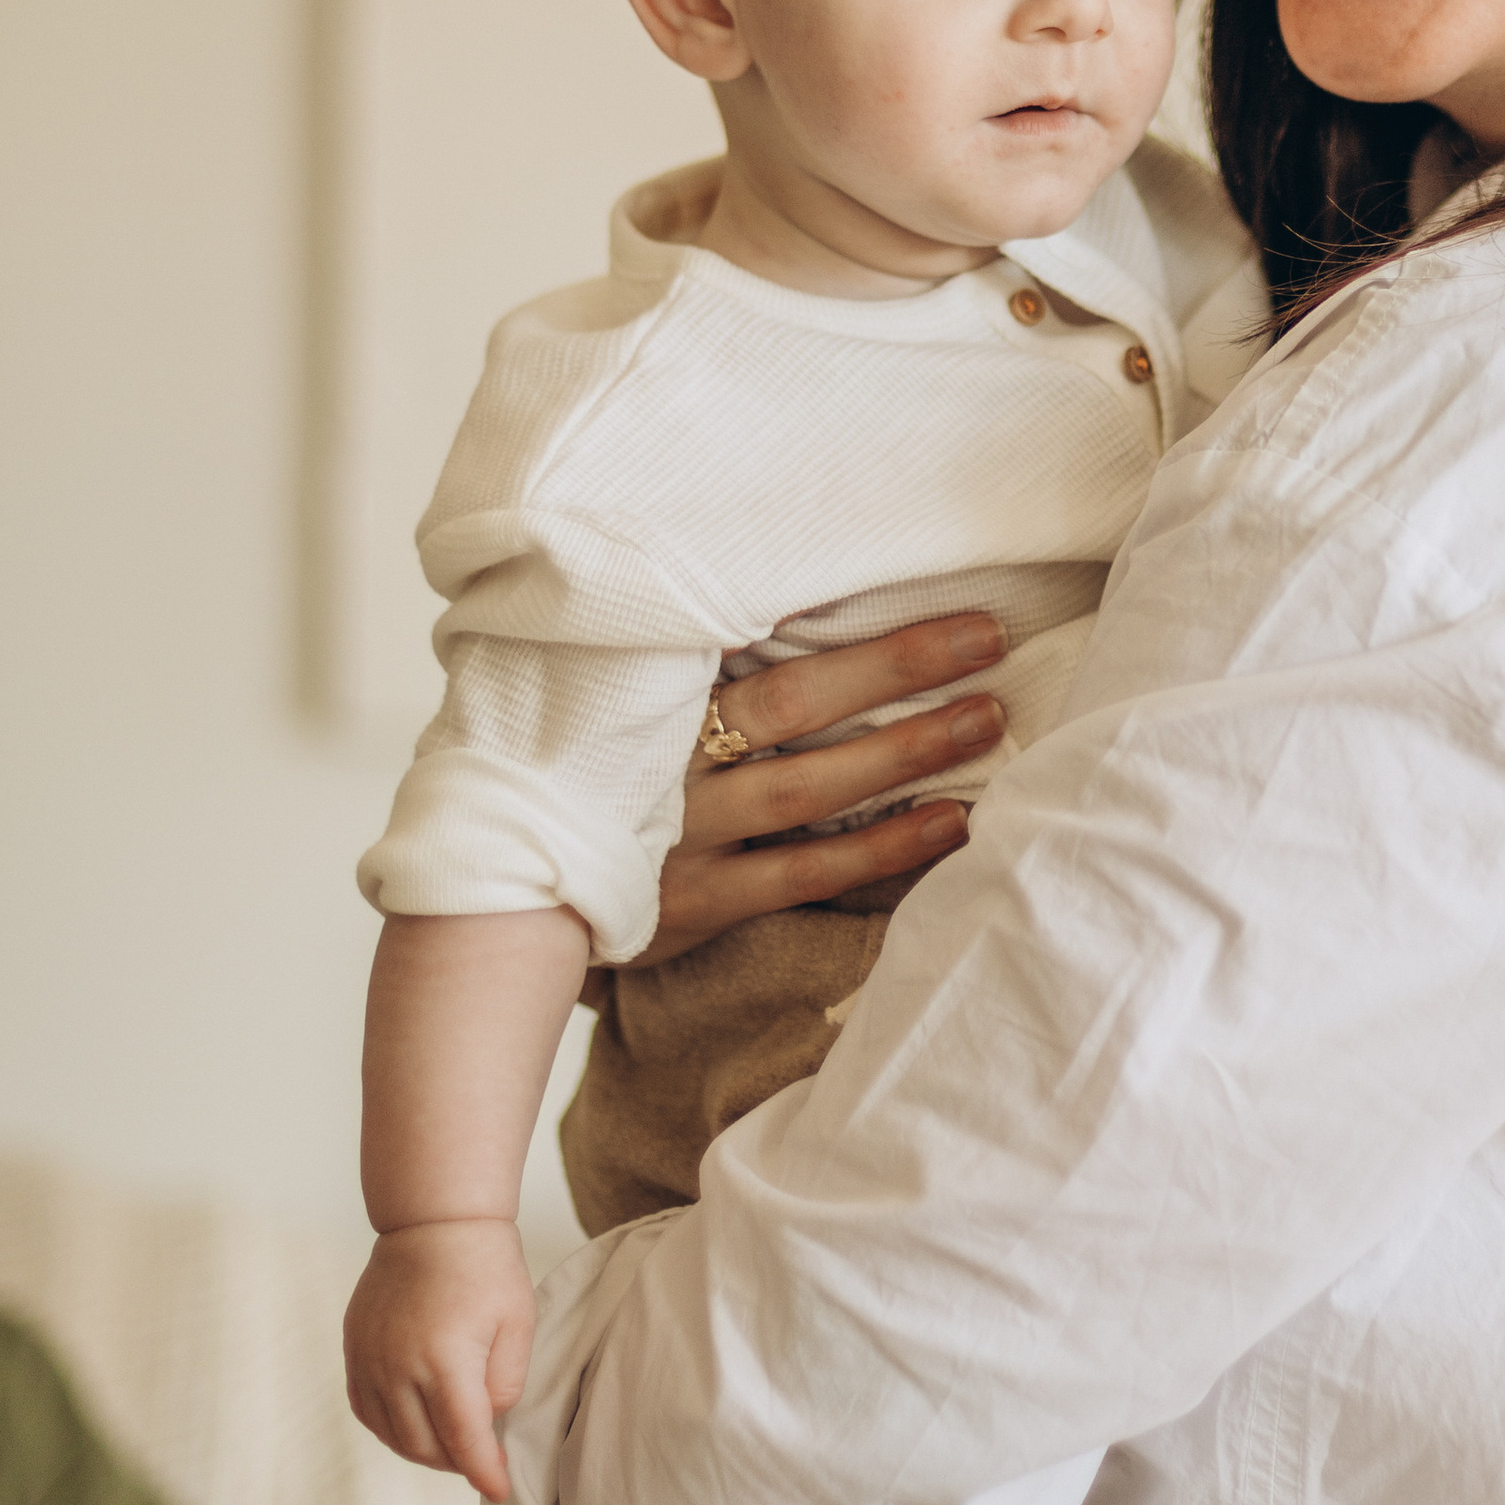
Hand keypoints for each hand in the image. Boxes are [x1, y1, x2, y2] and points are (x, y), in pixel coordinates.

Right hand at [343, 1219, 533, 1500]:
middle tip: (482, 1460)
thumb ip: (506, 1383)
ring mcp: (370, 1359)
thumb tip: (486, 1422)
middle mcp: (399, 1367)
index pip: (464, 1439)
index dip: (483, 1472)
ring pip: (392, 1435)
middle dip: (457, 1463)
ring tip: (453, 1445)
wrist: (434, 1221)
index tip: (499, 1491)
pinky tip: (414, 1425)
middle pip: (425, 1446)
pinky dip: (390, 1429)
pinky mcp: (354, 1349)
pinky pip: (366, 1410)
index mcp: (445, 1360)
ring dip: (424, 1451)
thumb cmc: (486, 1267)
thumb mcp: (518, 1323)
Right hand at [638, 610, 1009, 961]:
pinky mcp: (698, 901)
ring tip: (984, 722)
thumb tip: (816, 603)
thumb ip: (707, 659)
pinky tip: (949, 822)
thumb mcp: (633, 701)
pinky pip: (805, 871)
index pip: (762, 638)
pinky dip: (880, 847)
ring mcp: (681, 832)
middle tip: (989, 639)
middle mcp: (666, 755)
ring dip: (902, 754)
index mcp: (656, 690)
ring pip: (806, 788)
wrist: (515, 887)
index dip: (857, 624)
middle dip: (896, 667)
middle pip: (793, 702)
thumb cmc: (609, 773)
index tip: (944, 603)